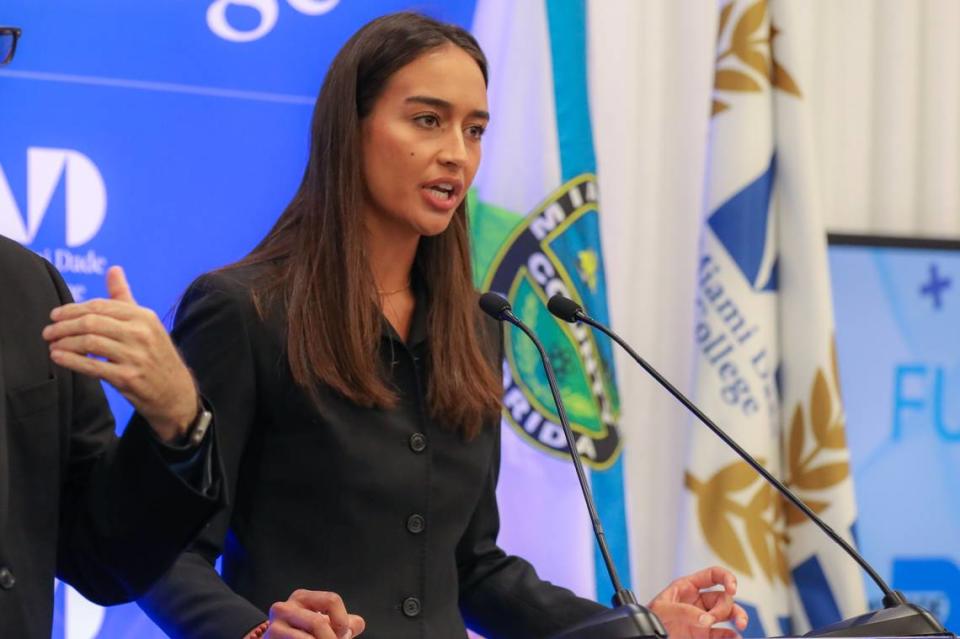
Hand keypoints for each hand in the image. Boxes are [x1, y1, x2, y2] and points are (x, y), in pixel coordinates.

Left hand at [42, 266, 197, 442]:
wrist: (175, 392)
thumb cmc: (156, 356)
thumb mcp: (147, 324)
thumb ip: (125, 298)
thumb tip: (113, 269)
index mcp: (144, 316)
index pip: (101, 306)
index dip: (73, 309)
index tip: (55, 315)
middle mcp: (141, 333)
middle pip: (92, 322)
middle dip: (64, 326)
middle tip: (48, 331)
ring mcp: (135, 356)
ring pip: (89, 343)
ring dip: (64, 342)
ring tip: (52, 345)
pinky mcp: (128, 378)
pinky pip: (92, 366)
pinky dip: (71, 360)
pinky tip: (58, 357)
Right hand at [264, 590, 364, 638]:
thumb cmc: (303, 635)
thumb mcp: (324, 623)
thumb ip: (344, 622)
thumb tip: (356, 625)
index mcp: (302, 597)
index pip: (332, 600)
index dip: (342, 621)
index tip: (342, 634)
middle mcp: (284, 608)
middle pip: (319, 623)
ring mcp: (274, 627)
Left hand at [648, 566, 748, 638]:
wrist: (644, 635)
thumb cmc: (649, 616)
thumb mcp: (662, 608)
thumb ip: (684, 611)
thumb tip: (706, 620)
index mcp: (687, 587)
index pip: (712, 575)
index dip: (726, 578)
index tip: (732, 588)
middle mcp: (698, 602)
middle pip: (723, 598)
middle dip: (723, 606)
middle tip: (712, 619)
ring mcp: (702, 619)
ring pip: (728, 614)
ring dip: (737, 617)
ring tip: (739, 625)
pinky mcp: (703, 635)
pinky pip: (722, 634)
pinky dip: (731, 635)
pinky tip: (734, 636)